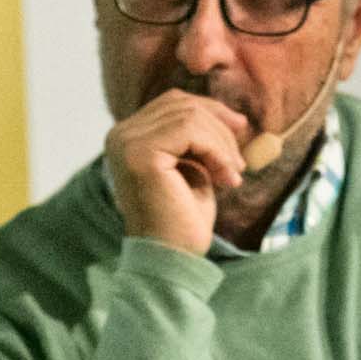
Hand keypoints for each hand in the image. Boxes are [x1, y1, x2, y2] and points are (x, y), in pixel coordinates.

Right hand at [103, 89, 250, 255]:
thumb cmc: (182, 217)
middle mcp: (119, 135)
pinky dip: (218, 152)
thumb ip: (198, 137)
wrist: (171, 257)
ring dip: (222, 145)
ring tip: (232, 176)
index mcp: (127, 137)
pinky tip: (225, 178)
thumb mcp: (193, 167)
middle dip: (221, 128)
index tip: (241, 131)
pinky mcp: (141, 154)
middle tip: (239, 164)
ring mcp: (126, 143)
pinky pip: (191, 130)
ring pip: (191, 115)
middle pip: (182, 104)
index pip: (173, 103)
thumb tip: (231, 114)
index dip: (212, 111)